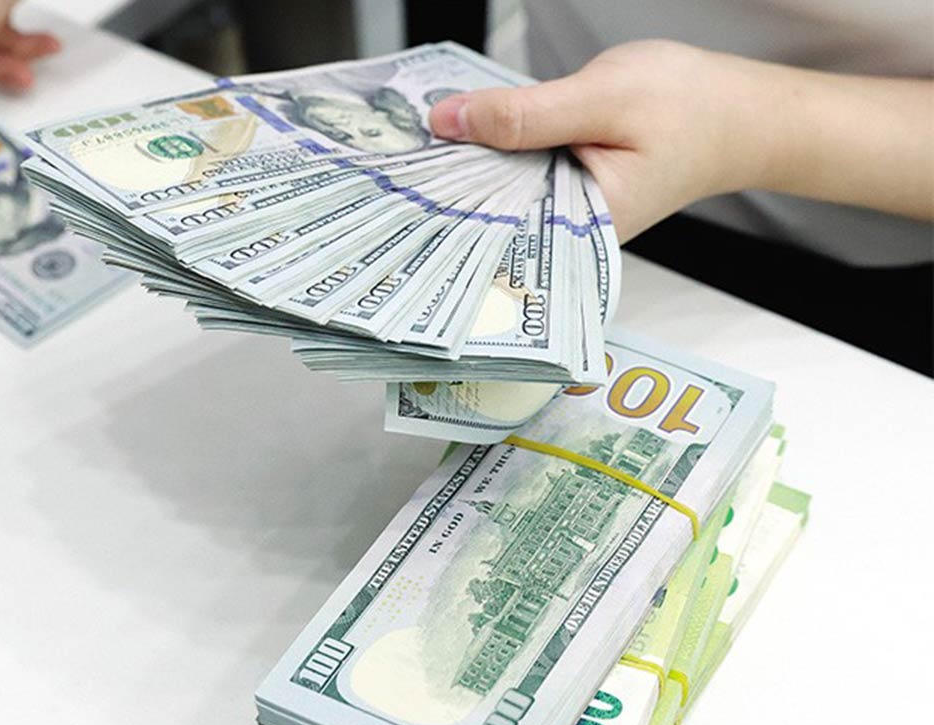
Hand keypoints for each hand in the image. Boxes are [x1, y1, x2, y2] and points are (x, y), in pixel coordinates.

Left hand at [429, 40, 933, 240]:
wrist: (739, 111)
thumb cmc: (690, 107)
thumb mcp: (601, 99)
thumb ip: (524, 115)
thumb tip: (448, 120)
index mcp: (578, 228)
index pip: (490, 233)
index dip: (437, 216)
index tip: (385, 201)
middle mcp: (565, 232)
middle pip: (485, 218)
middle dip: (439, 195)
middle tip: (376, 176)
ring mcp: (562, 213)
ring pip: (495, 195)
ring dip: (460, 173)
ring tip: (400, 160)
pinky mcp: (562, 190)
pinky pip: (512, 177)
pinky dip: (488, 157)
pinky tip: (454, 142)